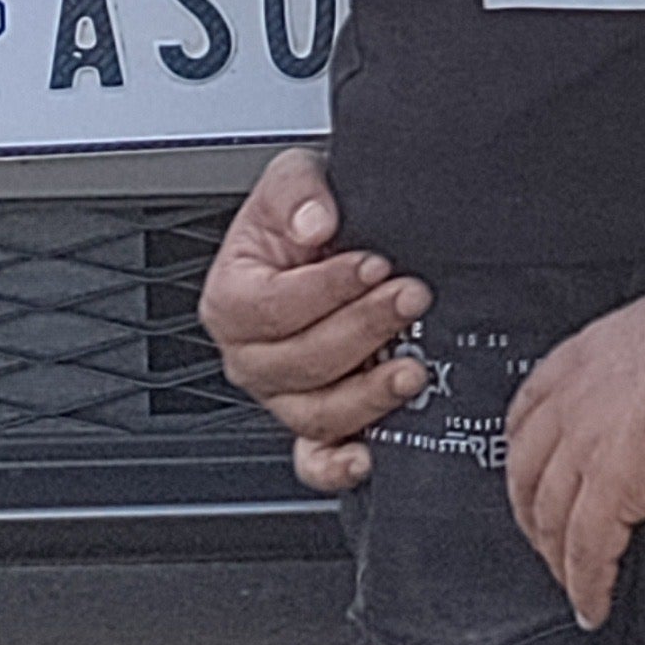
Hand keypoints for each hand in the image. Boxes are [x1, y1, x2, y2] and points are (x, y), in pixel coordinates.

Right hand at [195, 146, 429, 495]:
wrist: (339, 240)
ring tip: (414, 366)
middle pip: (297, 363)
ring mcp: (284, 395)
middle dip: (361, 330)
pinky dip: (338, 466)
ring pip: (316, 413)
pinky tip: (370, 455)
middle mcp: (252, 356)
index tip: (373, 263)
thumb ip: (299, 191)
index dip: (325, 289)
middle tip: (410, 297)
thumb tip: (316, 223)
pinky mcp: (318, 425)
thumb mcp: (295, 177)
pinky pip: (316, 460)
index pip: (271, 307)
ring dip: (368, 393)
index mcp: (231, 300)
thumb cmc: (309, 217)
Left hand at [504, 255, 644, 630]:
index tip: (532, 481)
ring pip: (549, 518)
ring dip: (557, 560)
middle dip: (531, 518)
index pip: (527, 416)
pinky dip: (587, 584)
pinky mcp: (614, 483)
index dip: (524, 458)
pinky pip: (587, 549)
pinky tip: (594, 604)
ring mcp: (586, 442)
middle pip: (524, 474)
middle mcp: (571, 398)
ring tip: (573, 586)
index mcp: (583, 356)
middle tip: (547, 545)